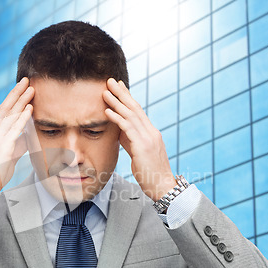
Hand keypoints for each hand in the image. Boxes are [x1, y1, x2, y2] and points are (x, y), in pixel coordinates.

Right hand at [0, 77, 34, 207]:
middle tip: (26, 80)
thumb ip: (17, 144)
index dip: (12, 98)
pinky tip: (30, 109)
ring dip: (21, 101)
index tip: (21, 87)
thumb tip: (28, 137)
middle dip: (16, 93)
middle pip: (5, 108)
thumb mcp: (8, 155)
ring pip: (9, 115)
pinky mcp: (3, 148)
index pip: (2, 111)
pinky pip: (14, 130)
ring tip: (31, 89)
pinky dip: (22, 118)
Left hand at [103, 78, 176, 200]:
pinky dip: (117, 118)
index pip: (138, 110)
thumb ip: (130, 140)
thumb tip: (119, 130)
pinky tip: (107, 111)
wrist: (162, 187)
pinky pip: (128, 128)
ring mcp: (148, 138)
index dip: (127, 97)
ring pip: (130, 115)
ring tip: (105, 92)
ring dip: (116, 102)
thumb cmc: (150, 173)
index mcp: (151, 132)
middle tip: (110, 80)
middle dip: (122, 93)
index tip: (118, 86)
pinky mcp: (143, 146)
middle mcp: (151, 132)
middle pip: (135, 107)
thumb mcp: (138, 153)